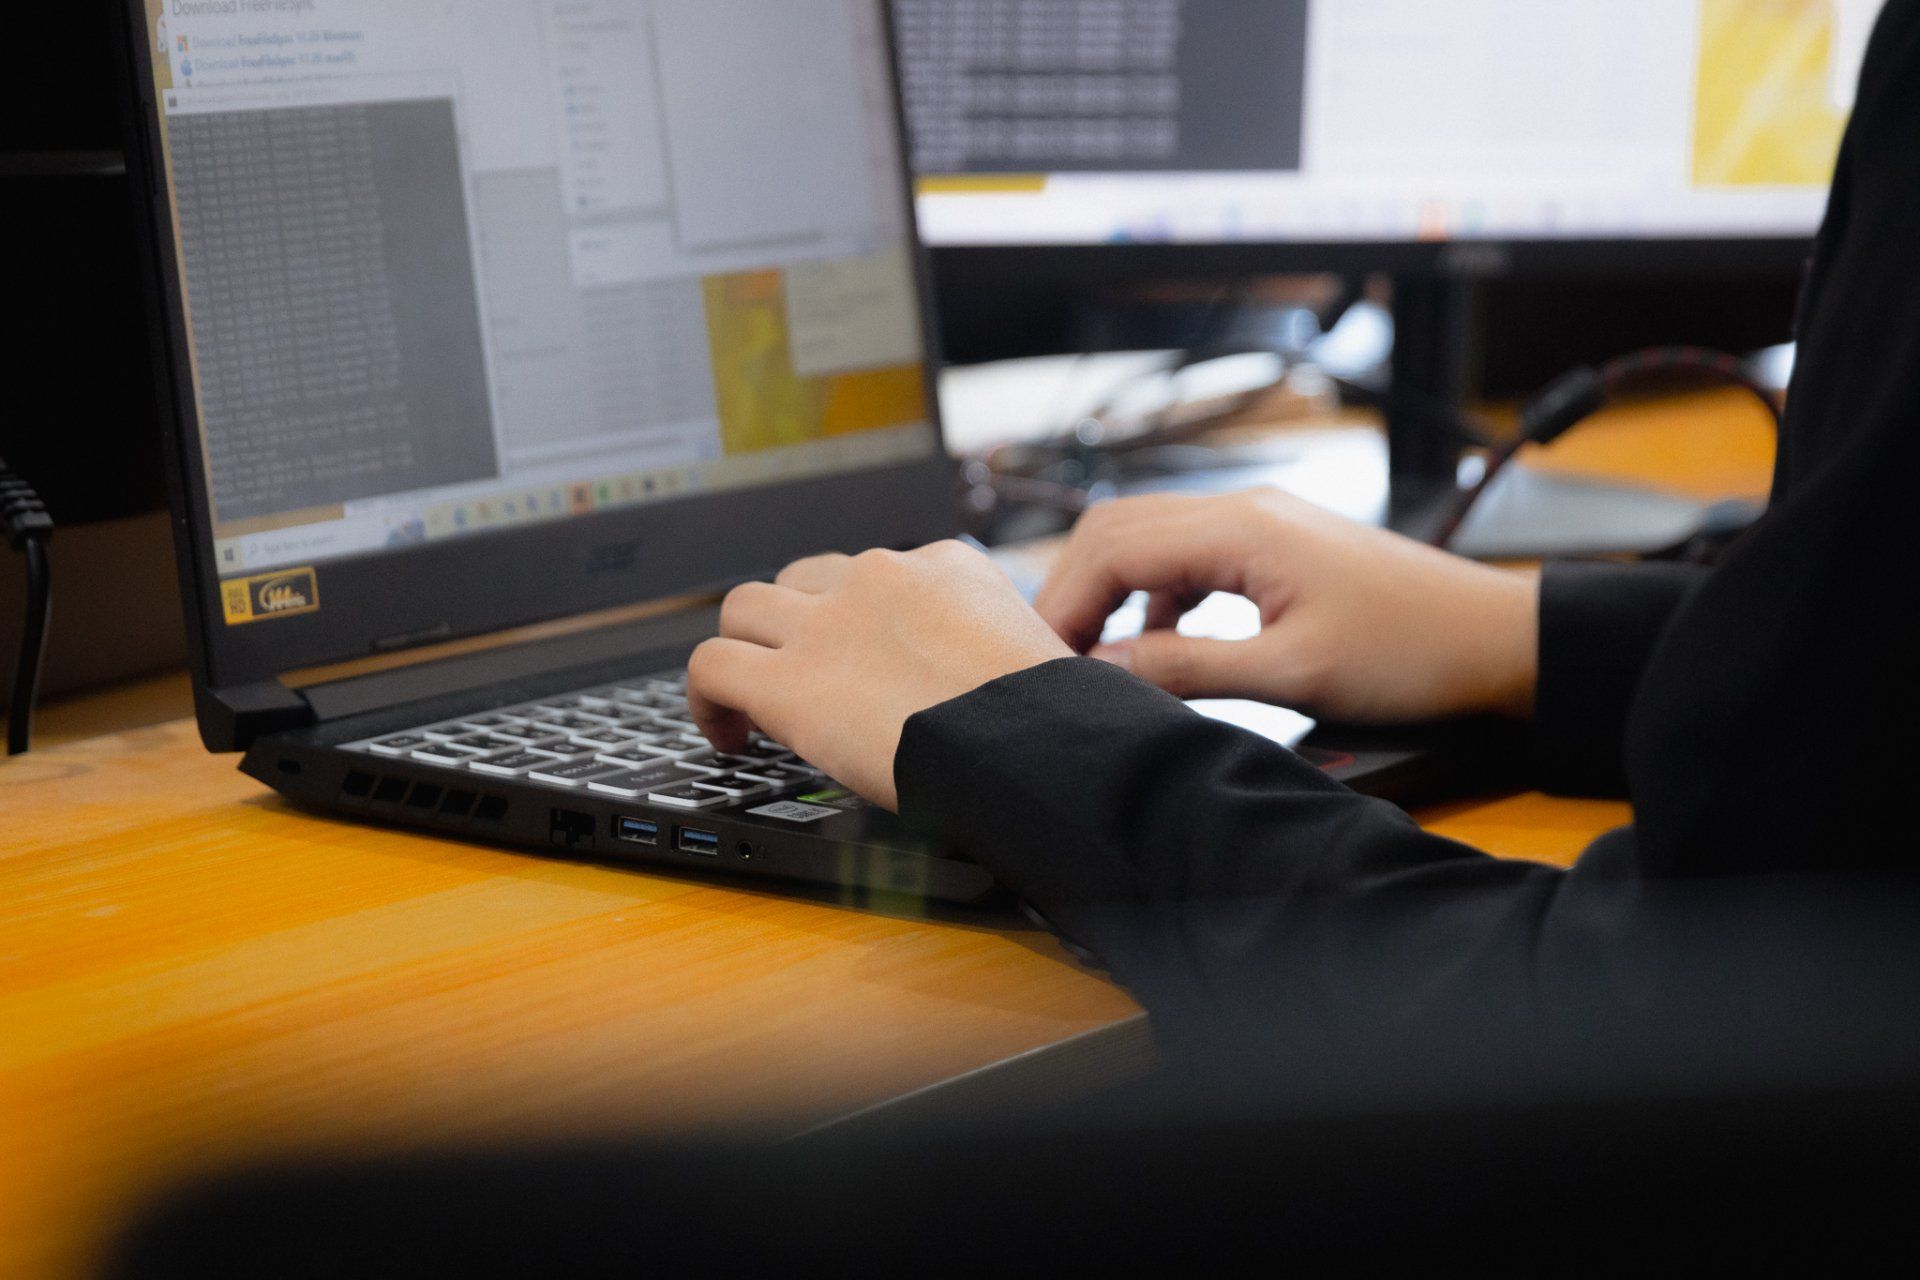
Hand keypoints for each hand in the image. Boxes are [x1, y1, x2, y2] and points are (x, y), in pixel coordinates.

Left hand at [687, 542, 1072, 810]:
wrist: (1034, 747)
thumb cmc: (1050, 723)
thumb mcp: (1036, 655)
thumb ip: (994, 651)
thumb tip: (991, 688)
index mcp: (946, 566)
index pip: (876, 573)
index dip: (855, 620)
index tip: (861, 662)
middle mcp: (880, 577)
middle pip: (804, 578)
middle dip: (793, 622)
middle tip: (799, 672)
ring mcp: (828, 622)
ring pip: (744, 607)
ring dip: (744, 649)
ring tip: (747, 701)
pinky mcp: (789, 680)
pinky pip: (710, 665)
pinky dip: (705, 698)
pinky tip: (726, 735)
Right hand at [1034, 489, 1539, 724]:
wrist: (1498, 639)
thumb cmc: (1412, 652)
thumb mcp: (1292, 673)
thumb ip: (1187, 669)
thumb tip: (1104, 671)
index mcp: (1241, 528)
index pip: (1113, 547)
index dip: (1066, 604)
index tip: (1045, 661)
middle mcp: (1243, 510)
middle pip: (1120, 530)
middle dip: (1075, 592)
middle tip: (1053, 657)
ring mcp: (1261, 525)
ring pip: (1152, 543)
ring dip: (1114, 596)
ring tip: (1096, 659)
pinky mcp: (1276, 549)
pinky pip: (1190, 561)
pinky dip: (1157, 602)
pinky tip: (1160, 651)